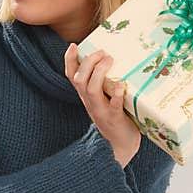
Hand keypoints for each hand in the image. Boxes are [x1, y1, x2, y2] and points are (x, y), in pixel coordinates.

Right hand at [64, 44, 140, 167]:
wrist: (119, 146)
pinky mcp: (114, 118)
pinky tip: (122, 84)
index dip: (70, 60)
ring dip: (99, 73)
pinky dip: (117, 94)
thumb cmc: (115, 118)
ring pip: (91, 89)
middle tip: (101, 51)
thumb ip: (105, 84)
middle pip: (79, 79)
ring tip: (109, 60)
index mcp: (86, 96)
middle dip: (88, 62)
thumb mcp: (105, 99)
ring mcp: (100, 110)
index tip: (73, 45)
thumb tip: (115, 60)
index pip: (71, 76)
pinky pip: (113, 105)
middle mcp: (89, 102)